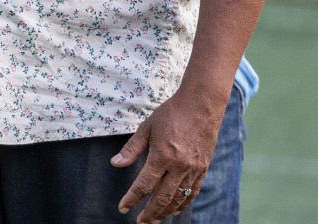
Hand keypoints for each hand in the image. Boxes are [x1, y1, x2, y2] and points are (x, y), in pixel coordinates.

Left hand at [113, 87, 223, 221]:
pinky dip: (184, 204)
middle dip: (150, 213)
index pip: (144, 185)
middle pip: (162, 198)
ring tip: (155, 219)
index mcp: (162, 155)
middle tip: (139, 222)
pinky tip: (175, 210)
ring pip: (179, 198)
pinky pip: (193, 192)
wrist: (201, 105)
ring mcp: (193, 169)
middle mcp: (179, 166)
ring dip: (166, 212)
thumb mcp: (146, 128)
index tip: (122, 208)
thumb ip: (132, 149)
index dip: (131, 198)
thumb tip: (115, 164)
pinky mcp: (203, 168)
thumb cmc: (170, 114)